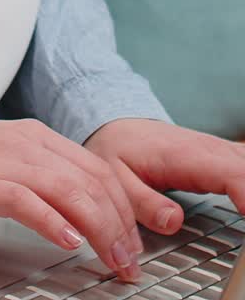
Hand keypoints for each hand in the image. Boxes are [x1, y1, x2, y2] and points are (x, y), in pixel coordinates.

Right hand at [0, 119, 142, 276]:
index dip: (124, 208)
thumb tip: (76, 209)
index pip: (97, 168)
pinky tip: (69, 242)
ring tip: (112, 259)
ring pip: (70, 190)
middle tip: (130, 261)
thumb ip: (38, 175)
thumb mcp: (1, 160)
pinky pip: (26, 200)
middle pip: (93, 180)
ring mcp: (2, 159)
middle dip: (120, 225)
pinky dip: (53, 222)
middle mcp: (25, 141)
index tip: (132, 242)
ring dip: (99, 230)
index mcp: (33, 135)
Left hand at [84, 119, 244, 232]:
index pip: (227, 172)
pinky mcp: (221, 154)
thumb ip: (144, 203)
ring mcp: (216, 149)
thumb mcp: (117, 179)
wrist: (117, 127)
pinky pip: (244, 161)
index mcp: (182, 156)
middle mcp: (206, 149)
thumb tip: (173, 222)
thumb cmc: (117, 151)